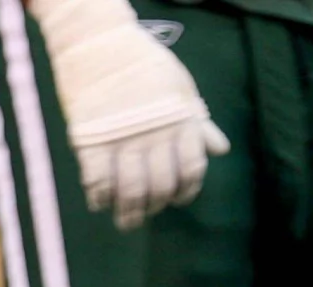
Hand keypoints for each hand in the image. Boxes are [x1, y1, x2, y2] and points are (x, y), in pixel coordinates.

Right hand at [32, 0, 229, 228]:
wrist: (96, 40)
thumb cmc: (142, 63)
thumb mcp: (180, 88)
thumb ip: (198, 123)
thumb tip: (221, 149)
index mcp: (180, 124)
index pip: (192, 170)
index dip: (187, 190)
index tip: (179, 200)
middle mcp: (155, 136)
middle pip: (161, 186)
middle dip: (156, 205)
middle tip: (147, 214)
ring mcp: (123, 139)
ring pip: (131, 189)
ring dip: (129, 211)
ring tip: (126, 221)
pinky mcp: (91, 138)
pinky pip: (98, 178)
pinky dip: (99, 195)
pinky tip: (99, 202)